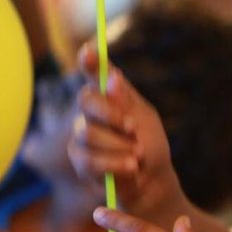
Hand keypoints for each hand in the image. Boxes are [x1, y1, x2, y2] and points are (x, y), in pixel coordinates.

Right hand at [68, 42, 183, 217]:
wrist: (151, 181)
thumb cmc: (150, 146)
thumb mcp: (145, 121)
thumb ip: (126, 101)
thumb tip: (111, 77)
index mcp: (111, 97)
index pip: (95, 73)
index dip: (89, 61)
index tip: (89, 50)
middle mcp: (92, 112)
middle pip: (86, 100)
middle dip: (110, 114)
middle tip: (133, 128)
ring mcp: (82, 134)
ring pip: (87, 132)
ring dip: (118, 144)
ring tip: (138, 154)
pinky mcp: (80, 159)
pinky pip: (88, 158)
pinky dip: (113, 163)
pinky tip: (131, 167)